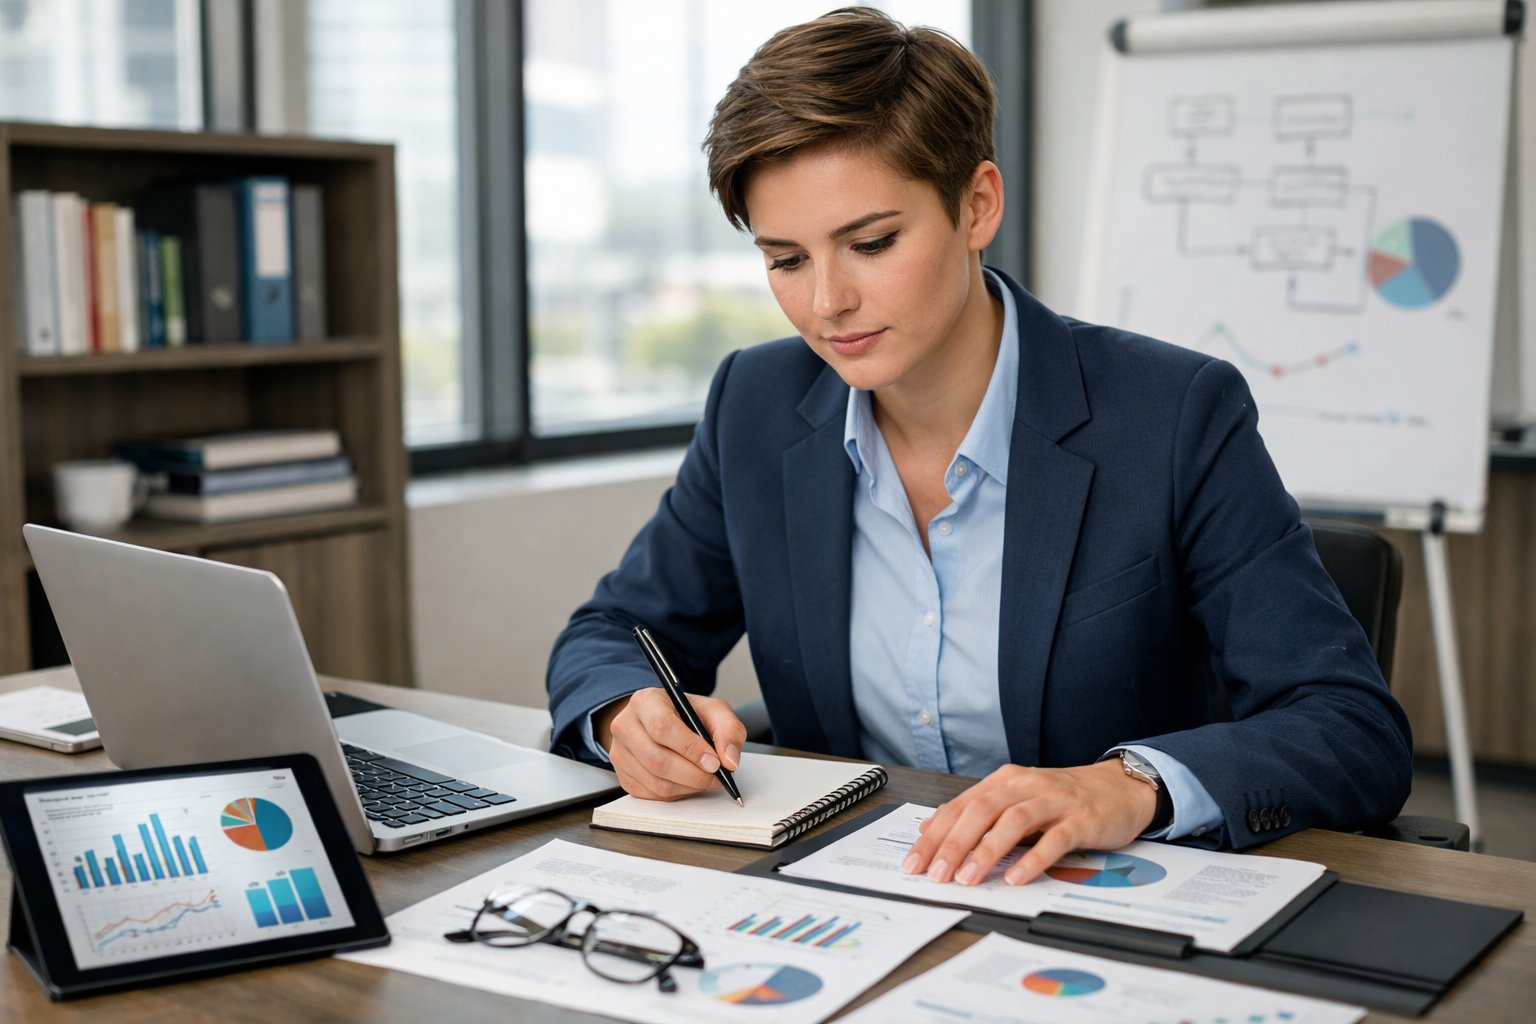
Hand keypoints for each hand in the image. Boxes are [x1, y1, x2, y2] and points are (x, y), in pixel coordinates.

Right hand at [595, 688, 745, 800]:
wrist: (661, 722)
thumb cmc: (686, 715)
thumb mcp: (712, 711)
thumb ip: (728, 729)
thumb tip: (729, 759)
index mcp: (646, 701)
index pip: (663, 727)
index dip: (691, 748)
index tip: (714, 761)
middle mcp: (625, 725)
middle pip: (657, 759)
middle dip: (693, 774)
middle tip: (716, 776)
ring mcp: (620, 753)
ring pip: (655, 781)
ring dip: (688, 786)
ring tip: (706, 778)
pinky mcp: (624, 776)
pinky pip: (652, 794)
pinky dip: (677, 793)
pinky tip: (688, 782)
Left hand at [901, 760, 1157, 885]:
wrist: (1120, 787)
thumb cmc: (1064, 798)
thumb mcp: (1017, 799)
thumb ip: (978, 812)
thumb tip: (932, 829)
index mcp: (1005, 781)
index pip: (961, 806)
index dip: (934, 834)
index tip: (913, 861)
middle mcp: (1025, 786)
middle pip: (981, 811)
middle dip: (953, 843)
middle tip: (934, 874)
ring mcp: (1054, 802)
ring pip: (1013, 821)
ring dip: (986, 851)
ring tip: (967, 878)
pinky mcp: (1081, 820)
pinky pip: (1054, 839)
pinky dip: (1032, 858)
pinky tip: (1016, 877)